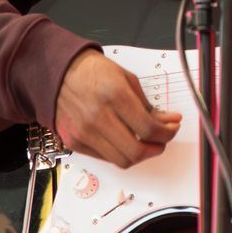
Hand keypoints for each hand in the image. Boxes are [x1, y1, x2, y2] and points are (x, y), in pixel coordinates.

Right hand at [52, 47, 180, 167]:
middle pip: (136, 151)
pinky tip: (125, 141)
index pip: (148, 129)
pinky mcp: (75, 142)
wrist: (59, 72)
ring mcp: (84, 133)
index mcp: (115, 96)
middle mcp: (98, 117)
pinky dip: (120, 153)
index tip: (172, 128)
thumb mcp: (127, 79)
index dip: (167, 133)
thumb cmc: (93, 71)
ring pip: (121, 161)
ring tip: (146, 142)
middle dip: (157, 148)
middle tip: (162, 140)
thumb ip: (148, 105)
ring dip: (140, 155)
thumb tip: (168, 122)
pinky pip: (105, 158)